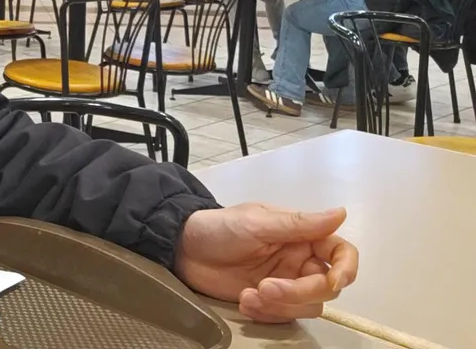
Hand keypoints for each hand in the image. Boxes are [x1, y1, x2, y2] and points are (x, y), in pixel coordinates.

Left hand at [175, 204, 358, 322]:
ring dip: (280, 306)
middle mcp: (299, 261)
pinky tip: (244, 303)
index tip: (333, 282)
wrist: (184, 249)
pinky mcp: (268, 301)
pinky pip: (283, 317)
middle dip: (298, 293)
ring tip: (249, 296)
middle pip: (324, 287)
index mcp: (301, 236)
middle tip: (265, 288)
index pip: (340, 252)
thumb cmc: (219, 228)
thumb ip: (298, 224)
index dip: (345, 269)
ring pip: (307, 306)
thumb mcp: (256, 222)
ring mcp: (285, 283)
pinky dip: (267, 315)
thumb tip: (341, 212)